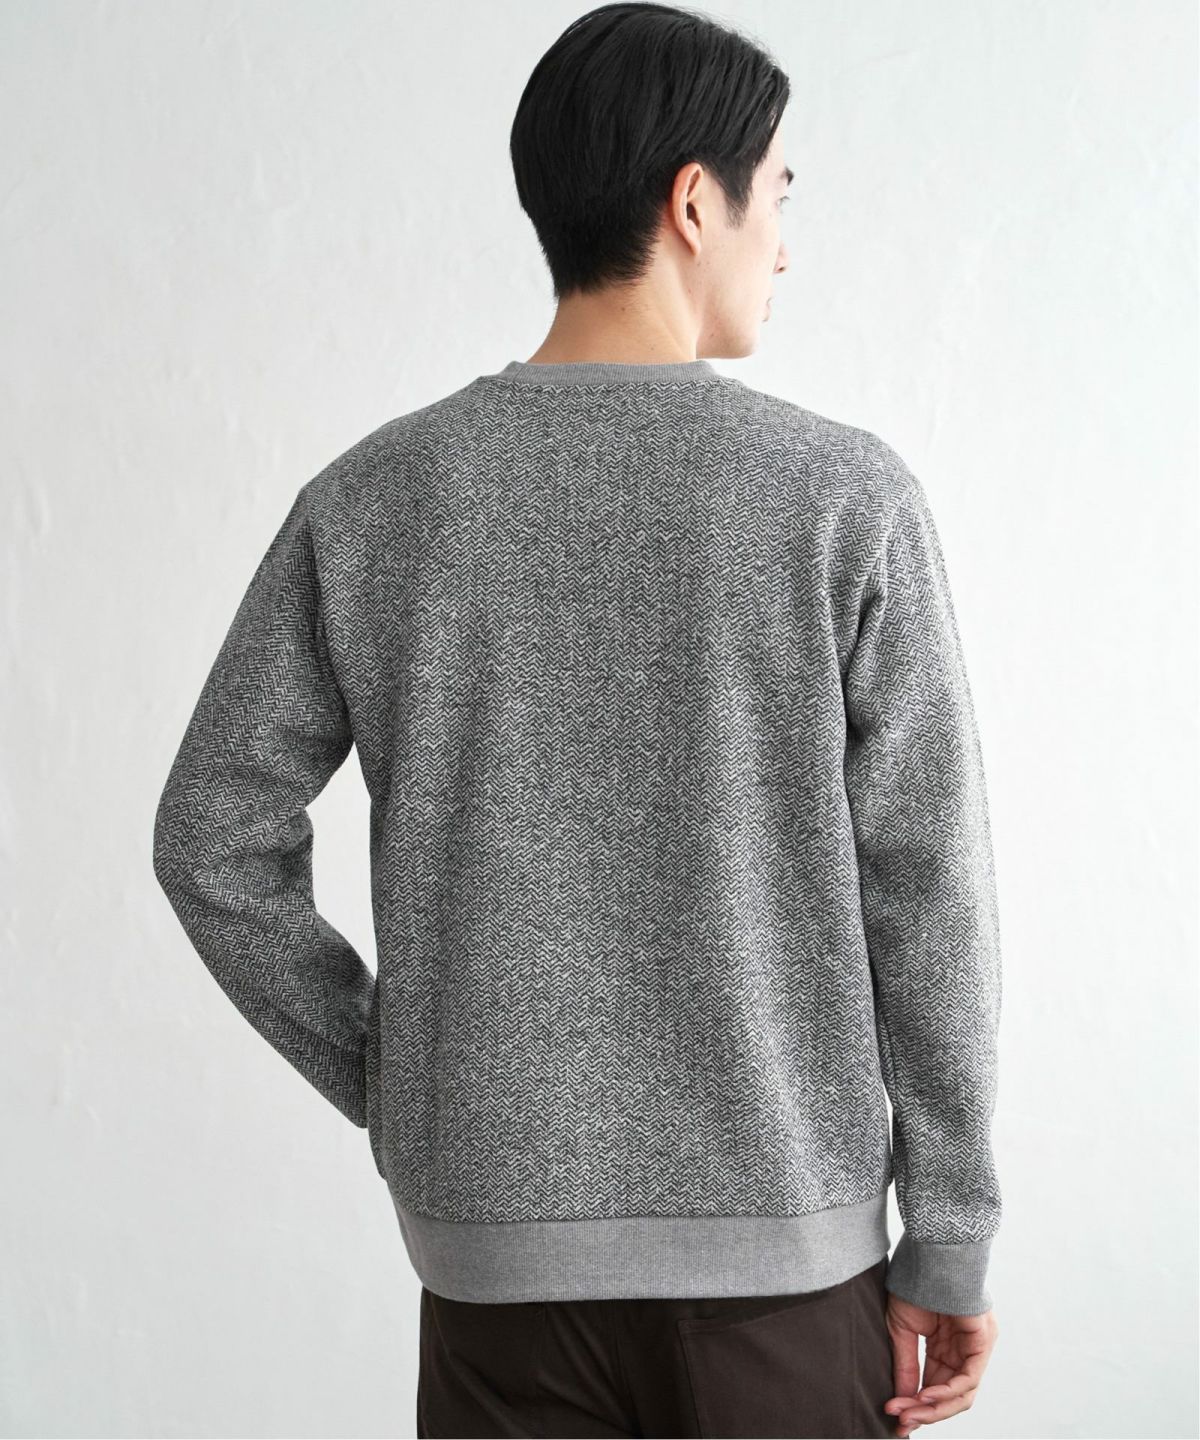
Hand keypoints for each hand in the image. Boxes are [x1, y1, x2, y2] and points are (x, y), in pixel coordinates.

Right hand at [883, 1293, 998, 1435]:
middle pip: (950, 1396)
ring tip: (908, 1413)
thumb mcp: (902, 1330)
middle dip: (923, 1412)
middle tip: (900, 1421)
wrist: (928, 1254)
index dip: (916, 1405)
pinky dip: (945, 1392)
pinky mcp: (983, 1342)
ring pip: (961, 1393)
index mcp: (946, 1347)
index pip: (935, 1386)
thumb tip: (901, 1401)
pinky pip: (967, 1378)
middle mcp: (965, 1351)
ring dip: (933, 1408)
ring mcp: (976, 1348)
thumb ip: (905, 1366)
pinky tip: (923, 1396)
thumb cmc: (914, 1283)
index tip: (895, 1417)